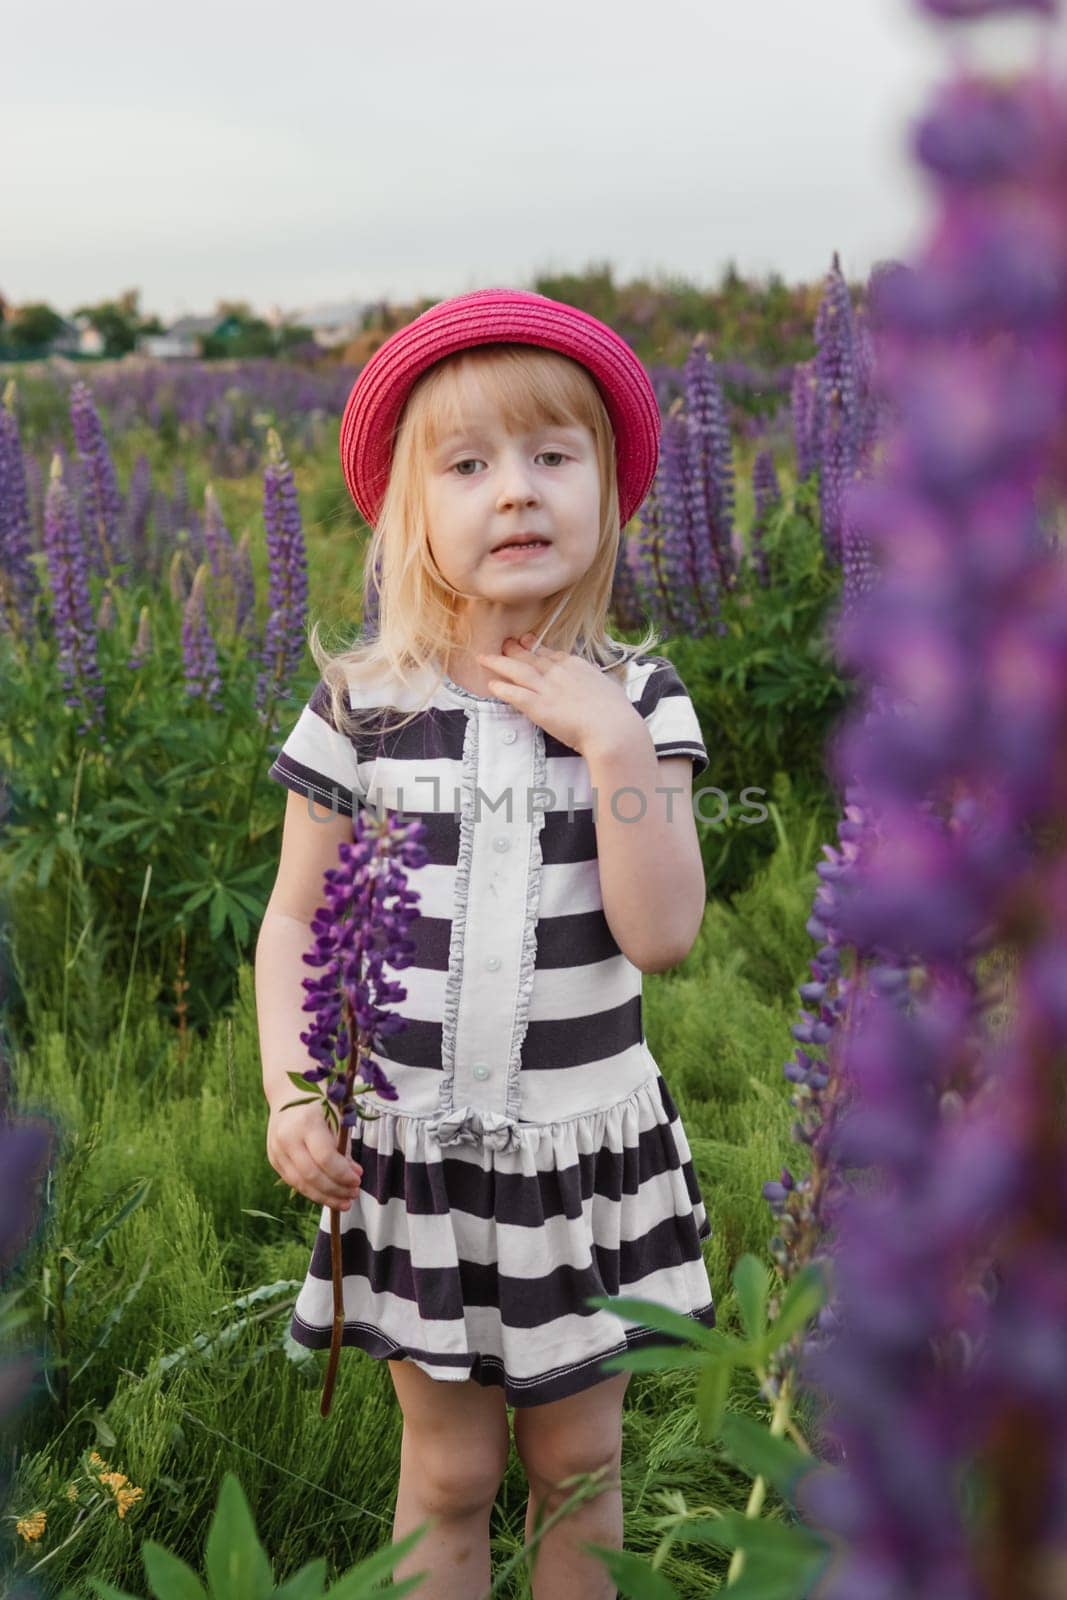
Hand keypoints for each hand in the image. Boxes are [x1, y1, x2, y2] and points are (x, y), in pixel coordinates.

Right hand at [266, 1099, 363, 1211]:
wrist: (289, 1093)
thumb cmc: (320, 1104)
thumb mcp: (337, 1118)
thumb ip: (344, 1147)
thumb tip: (354, 1176)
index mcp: (306, 1122)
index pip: (325, 1158)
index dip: (343, 1174)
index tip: (358, 1180)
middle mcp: (287, 1137)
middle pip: (312, 1175)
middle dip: (335, 1190)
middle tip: (353, 1195)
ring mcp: (276, 1149)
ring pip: (300, 1183)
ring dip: (324, 1197)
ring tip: (343, 1202)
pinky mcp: (273, 1158)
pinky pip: (293, 1181)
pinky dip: (312, 1191)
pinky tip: (328, 1195)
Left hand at [476, 633, 641, 757]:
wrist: (613, 728)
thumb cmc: (617, 712)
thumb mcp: (610, 686)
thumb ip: (599, 681)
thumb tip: (600, 678)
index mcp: (576, 665)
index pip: (550, 653)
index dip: (534, 647)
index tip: (525, 641)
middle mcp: (559, 672)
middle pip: (529, 656)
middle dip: (513, 650)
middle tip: (501, 644)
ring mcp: (547, 688)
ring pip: (516, 670)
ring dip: (498, 663)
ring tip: (483, 658)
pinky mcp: (539, 706)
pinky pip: (514, 694)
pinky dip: (501, 688)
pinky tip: (491, 685)